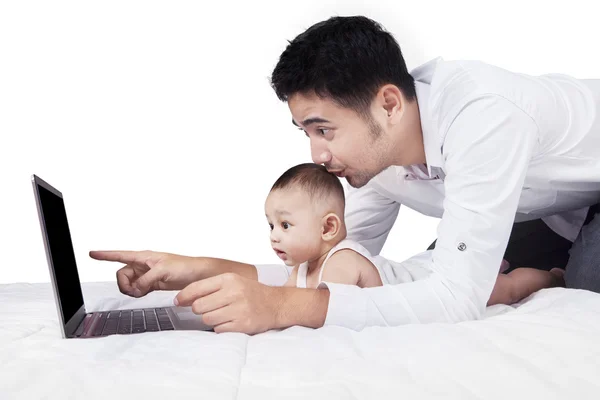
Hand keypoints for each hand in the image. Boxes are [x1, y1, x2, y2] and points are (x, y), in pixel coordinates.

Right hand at [89, 250, 205, 296]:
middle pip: (121, 274)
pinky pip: (137, 289)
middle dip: (124, 284)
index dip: (105, 255)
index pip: (120, 255)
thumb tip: (136, 288)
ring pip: (129, 284)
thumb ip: (146, 279)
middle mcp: (143, 264)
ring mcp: (146, 274)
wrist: (198, 275)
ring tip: (143, 291)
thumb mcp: (163, 271)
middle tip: (136, 289)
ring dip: (132, 290)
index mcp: (144, 257)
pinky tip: (145, 293)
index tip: (91, 253)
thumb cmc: (185, 266)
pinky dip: (138, 293)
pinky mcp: (151, 284)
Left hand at [174, 272, 281, 333]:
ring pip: (207, 319)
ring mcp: (239, 309)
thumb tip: (182, 299)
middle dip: (200, 309)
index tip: (178, 302)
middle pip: (199, 306)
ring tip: (224, 314)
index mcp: (229, 279)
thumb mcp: (233, 282)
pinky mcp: (242, 324)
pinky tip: (231, 321)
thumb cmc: (251, 293)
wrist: (276, 304)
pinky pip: (218, 329)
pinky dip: (221, 327)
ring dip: (211, 319)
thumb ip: (210, 287)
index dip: (184, 296)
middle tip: (211, 308)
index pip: (197, 288)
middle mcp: (234, 292)